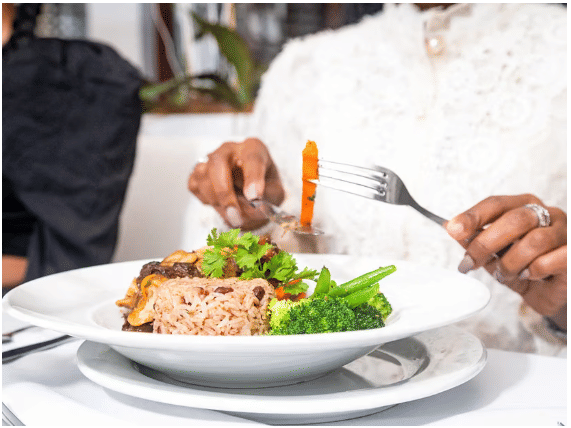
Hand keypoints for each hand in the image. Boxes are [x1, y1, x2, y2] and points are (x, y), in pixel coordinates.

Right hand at [188, 138, 284, 229]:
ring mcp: (210, 159)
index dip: (253, 178)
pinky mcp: (198, 173)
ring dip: (217, 202)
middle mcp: (230, 149)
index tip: (254, 197)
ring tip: (234, 216)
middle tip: (235, 215)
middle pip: (218, 163)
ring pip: (204, 177)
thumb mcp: (275, 193)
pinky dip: (207, 200)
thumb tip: (254, 207)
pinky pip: (195, 186)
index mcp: (253, 148)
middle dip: (225, 192)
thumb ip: (267, 199)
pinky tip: (221, 205)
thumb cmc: (265, 188)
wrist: (251, 193)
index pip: (252, 158)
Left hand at [445, 194, 566, 322]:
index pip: (496, 204)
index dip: (473, 216)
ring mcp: (564, 233)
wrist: (549, 293)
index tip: (453, 230)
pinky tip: (529, 275)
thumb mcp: (493, 254)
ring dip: (511, 262)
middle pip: (514, 219)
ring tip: (503, 274)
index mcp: (523, 206)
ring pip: (534, 241)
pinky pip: (552, 259)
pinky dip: (534, 270)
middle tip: (470, 262)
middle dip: (486, 243)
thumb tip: (450, 227)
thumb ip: (475, 240)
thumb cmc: (523, 267)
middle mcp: (547, 214)